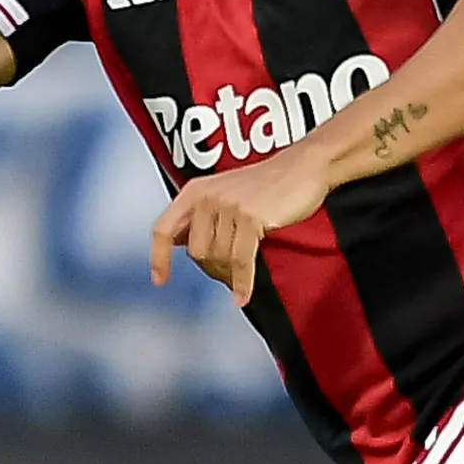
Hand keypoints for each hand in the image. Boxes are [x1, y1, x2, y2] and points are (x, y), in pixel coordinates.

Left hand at [149, 154, 331, 305]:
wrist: (304, 166)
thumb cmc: (268, 184)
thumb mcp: (224, 194)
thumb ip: (201, 217)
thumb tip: (179, 244)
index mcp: (195, 192)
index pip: (164, 229)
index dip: (159, 257)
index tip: (160, 280)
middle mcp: (207, 197)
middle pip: (196, 252)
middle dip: (213, 268)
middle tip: (230, 272)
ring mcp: (228, 206)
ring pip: (218, 258)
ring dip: (231, 273)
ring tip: (243, 274)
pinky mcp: (251, 217)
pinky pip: (241, 261)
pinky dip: (242, 283)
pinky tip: (242, 296)